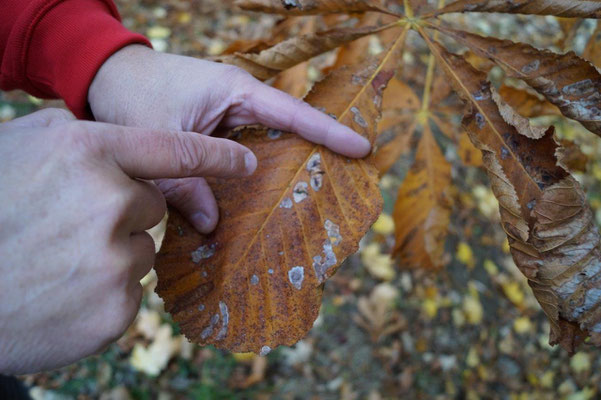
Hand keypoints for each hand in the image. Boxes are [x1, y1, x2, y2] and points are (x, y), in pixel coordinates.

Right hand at [0, 108, 255, 373]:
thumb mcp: (20, 148)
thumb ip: (77, 136)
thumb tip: (127, 144)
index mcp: (85, 153)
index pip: (175, 150)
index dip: (216, 156)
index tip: (246, 163)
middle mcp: (108, 202)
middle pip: (152, 206)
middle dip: (121, 213)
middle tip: (68, 227)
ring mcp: (114, 260)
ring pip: (141, 250)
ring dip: (110, 255)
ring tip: (57, 262)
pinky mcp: (116, 310)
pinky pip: (130, 292)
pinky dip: (103, 293)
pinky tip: (62, 292)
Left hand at [88, 45, 370, 232]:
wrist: (104, 79)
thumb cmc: (132, 95)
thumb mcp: (158, 138)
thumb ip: (184, 183)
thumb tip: (212, 226)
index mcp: (235, 91)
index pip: (293, 112)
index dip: (329, 131)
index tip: (361, 148)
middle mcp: (239, 103)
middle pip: (290, 130)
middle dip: (318, 152)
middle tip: (349, 180)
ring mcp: (229, 119)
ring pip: (267, 147)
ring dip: (284, 171)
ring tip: (310, 201)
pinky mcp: (216, 134)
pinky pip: (244, 156)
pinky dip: (253, 178)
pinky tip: (259, 204)